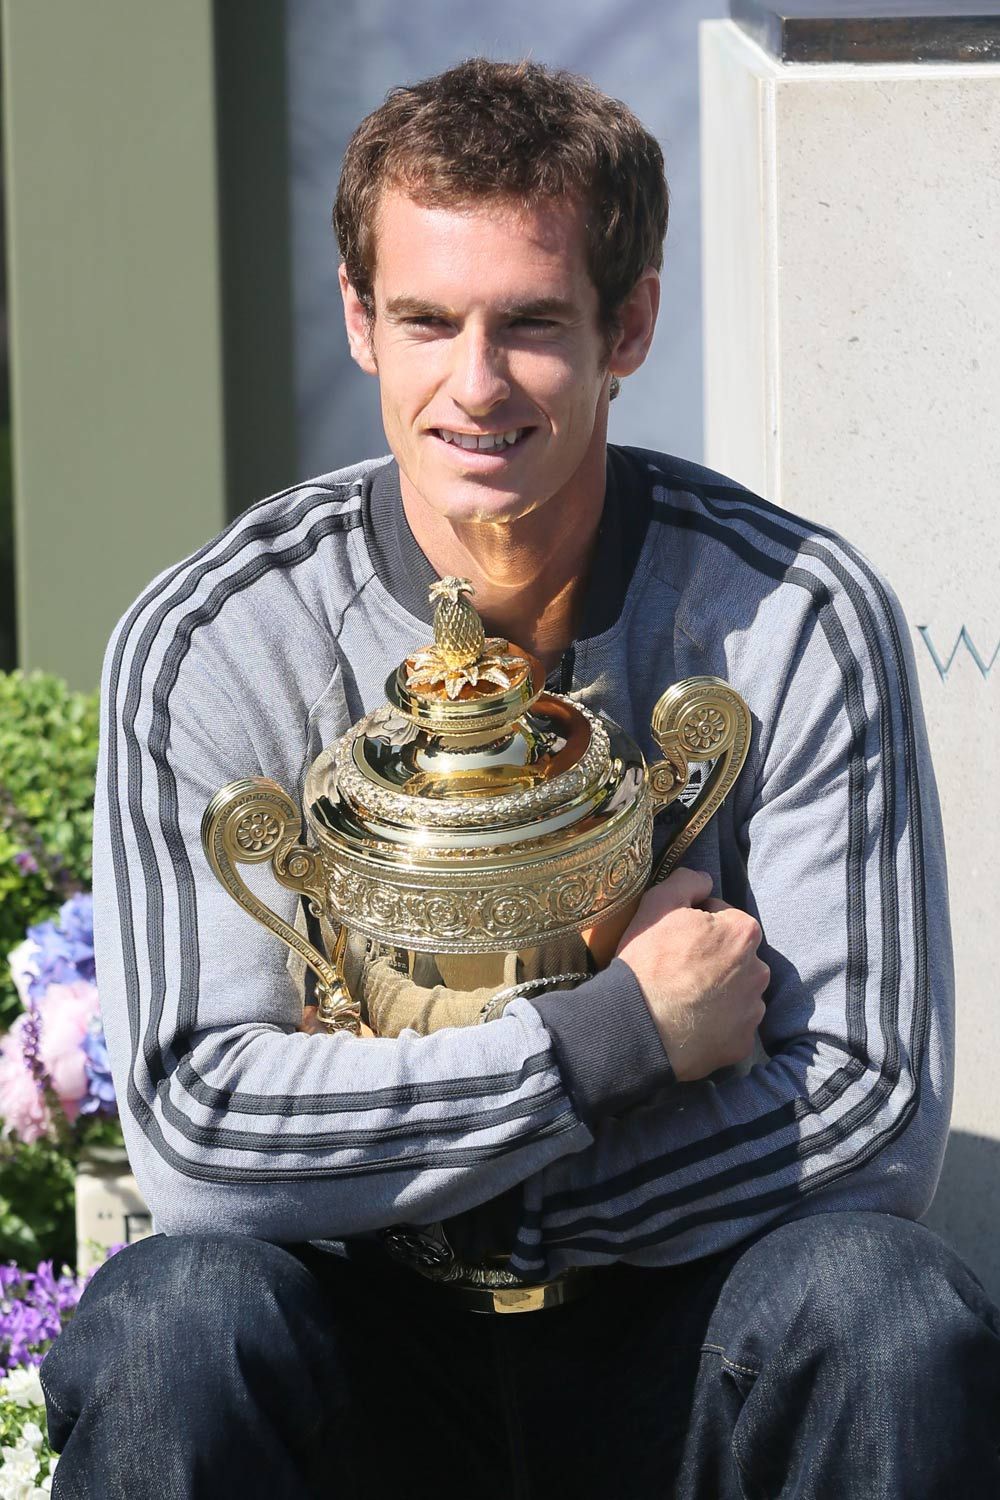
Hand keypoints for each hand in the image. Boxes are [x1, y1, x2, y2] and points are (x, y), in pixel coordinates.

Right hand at [616, 869, 768, 1081]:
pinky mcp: (742, 1043)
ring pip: (736, 991)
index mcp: (743, 933)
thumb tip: (706, 880)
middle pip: (735, 956)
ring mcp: (752, 1010)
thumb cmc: (647, 962)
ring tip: (684, 999)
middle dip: (713, 958)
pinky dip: (717, 1024)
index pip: (723, 918)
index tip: (675, 939)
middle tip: (678, 970)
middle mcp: (758, 971)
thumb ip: (687, 880)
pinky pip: (732, 1026)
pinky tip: (691, 1023)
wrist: (635, 1026)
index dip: (696, 924)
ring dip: (718, 991)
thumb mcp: (657, 904)